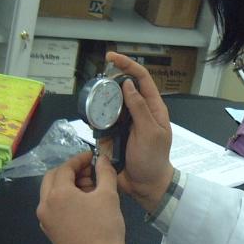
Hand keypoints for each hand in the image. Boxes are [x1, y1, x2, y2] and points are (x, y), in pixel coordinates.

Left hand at [37, 151, 131, 243]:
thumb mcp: (108, 196)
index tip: (92, 156)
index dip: (79, 160)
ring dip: (67, 186)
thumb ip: (104, 173)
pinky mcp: (50, 233)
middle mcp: (45, 206)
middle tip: (90, 171)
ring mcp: (45, 221)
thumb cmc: (104, 228)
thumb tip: (102, 159)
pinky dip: (64, 201)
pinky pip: (53, 209)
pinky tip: (83, 205)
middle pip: (52, 179)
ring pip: (51, 194)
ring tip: (89, 188)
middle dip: (70, 171)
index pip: (65, 168)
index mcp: (57, 194)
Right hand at [105, 52, 175, 212]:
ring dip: (101, 101)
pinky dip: (96, 117)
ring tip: (92, 103)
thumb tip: (128, 85)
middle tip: (97, 85)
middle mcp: (139, 111)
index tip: (111, 57)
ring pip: (111, 103)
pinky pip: (103, 120)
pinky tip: (90, 119)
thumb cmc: (152, 159)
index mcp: (153, 108)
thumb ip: (140, 109)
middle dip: (109, 82)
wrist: (145, 186)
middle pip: (123, 88)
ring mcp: (126, 122)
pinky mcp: (114, 133)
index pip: (142, 79)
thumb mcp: (149, 133)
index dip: (128, 65)